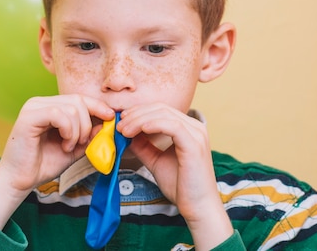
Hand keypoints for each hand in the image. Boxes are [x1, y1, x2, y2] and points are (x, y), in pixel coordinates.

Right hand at [0, 94, 113, 228]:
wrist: (21, 180)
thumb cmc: (43, 164)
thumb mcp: (73, 149)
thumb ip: (89, 136)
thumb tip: (106, 124)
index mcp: (50, 107)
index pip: (79, 98)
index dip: (97, 106)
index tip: (110, 118)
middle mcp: (41, 102)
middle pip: (78, 100)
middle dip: (88, 124)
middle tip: (82, 143)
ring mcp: (34, 107)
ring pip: (72, 108)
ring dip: (78, 131)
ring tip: (69, 147)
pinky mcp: (29, 116)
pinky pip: (59, 114)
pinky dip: (68, 131)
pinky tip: (63, 144)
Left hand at [117, 103, 232, 248]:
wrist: (197, 207)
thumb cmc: (180, 186)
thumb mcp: (155, 160)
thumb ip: (143, 145)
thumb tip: (126, 133)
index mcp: (187, 128)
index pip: (160, 110)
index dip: (138, 112)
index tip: (121, 121)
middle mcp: (194, 127)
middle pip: (160, 108)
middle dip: (136, 114)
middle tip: (119, 125)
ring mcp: (197, 134)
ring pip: (163, 114)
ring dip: (139, 120)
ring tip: (124, 130)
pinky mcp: (195, 143)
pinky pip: (172, 125)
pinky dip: (153, 124)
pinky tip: (139, 130)